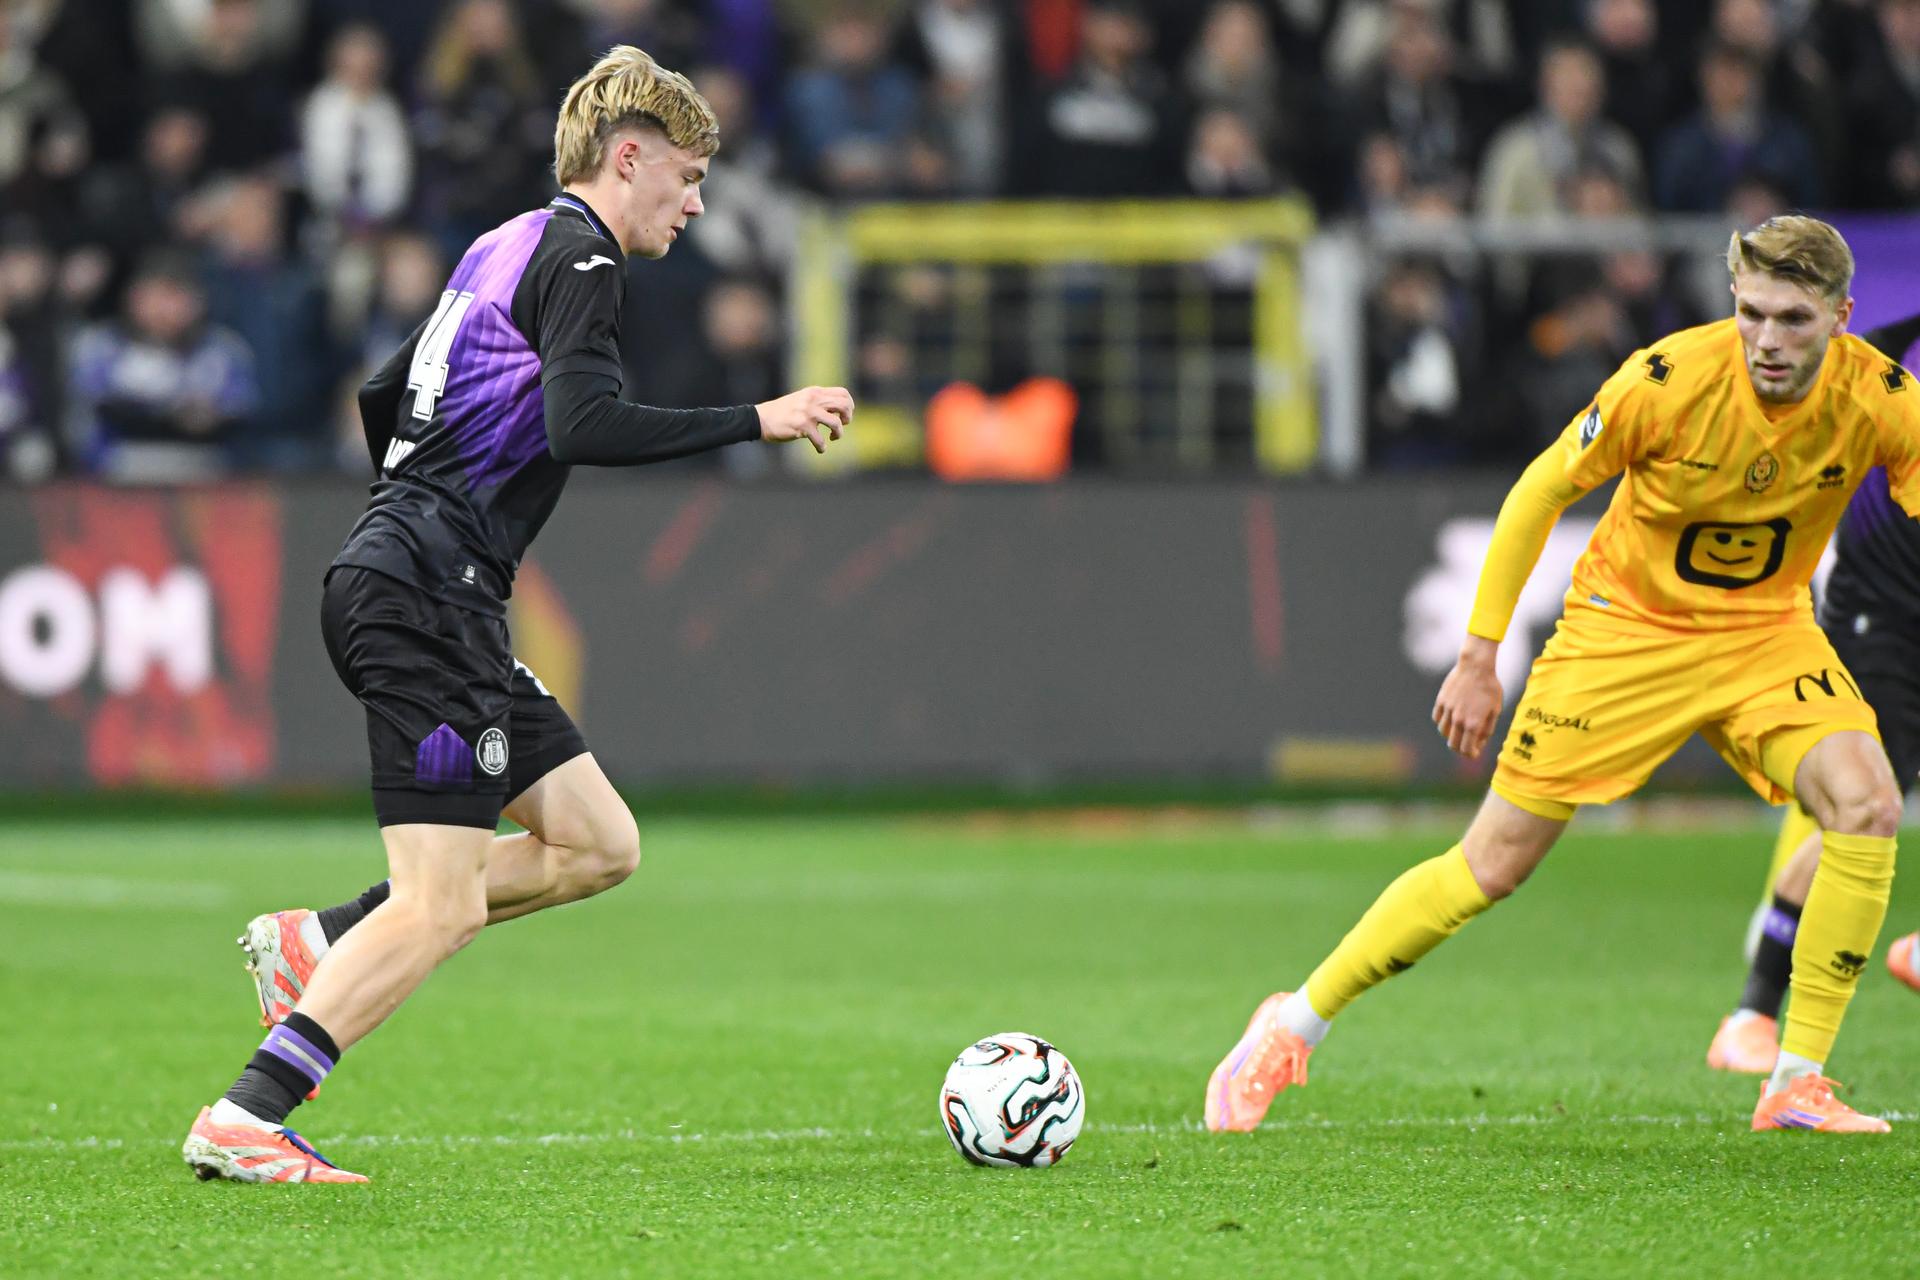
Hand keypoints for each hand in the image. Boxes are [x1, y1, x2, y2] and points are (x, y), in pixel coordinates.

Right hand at [757, 386, 852, 453]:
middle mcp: (813, 399)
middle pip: (844, 405)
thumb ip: (817, 401)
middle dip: (847, 418)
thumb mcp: (801, 399)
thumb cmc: (782, 412)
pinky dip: (822, 447)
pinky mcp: (802, 426)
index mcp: (814, 392)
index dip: (849, 405)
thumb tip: (837, 410)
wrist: (761, 418)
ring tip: (833, 437)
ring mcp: (808, 412)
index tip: (843, 415)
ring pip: (836, 423)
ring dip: (838, 434)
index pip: (843, 393)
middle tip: (841, 426)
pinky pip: (820, 440)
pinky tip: (820, 449)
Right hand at [1432, 635, 1502, 758]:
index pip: (1466, 750)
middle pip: (1453, 744)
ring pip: (1443, 732)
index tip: (1474, 753)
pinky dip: (1442, 722)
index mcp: (1473, 724)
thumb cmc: (1490, 688)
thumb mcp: (1495, 710)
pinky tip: (1450, 718)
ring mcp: (1447, 710)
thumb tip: (1479, 742)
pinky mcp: (1441, 701)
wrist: (1476, 667)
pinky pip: (1437, 718)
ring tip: (1459, 729)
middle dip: (1460, 748)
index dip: (1471, 755)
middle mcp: (1458, 720)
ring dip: (1451, 734)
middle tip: (1466, 744)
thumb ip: (1487, 729)